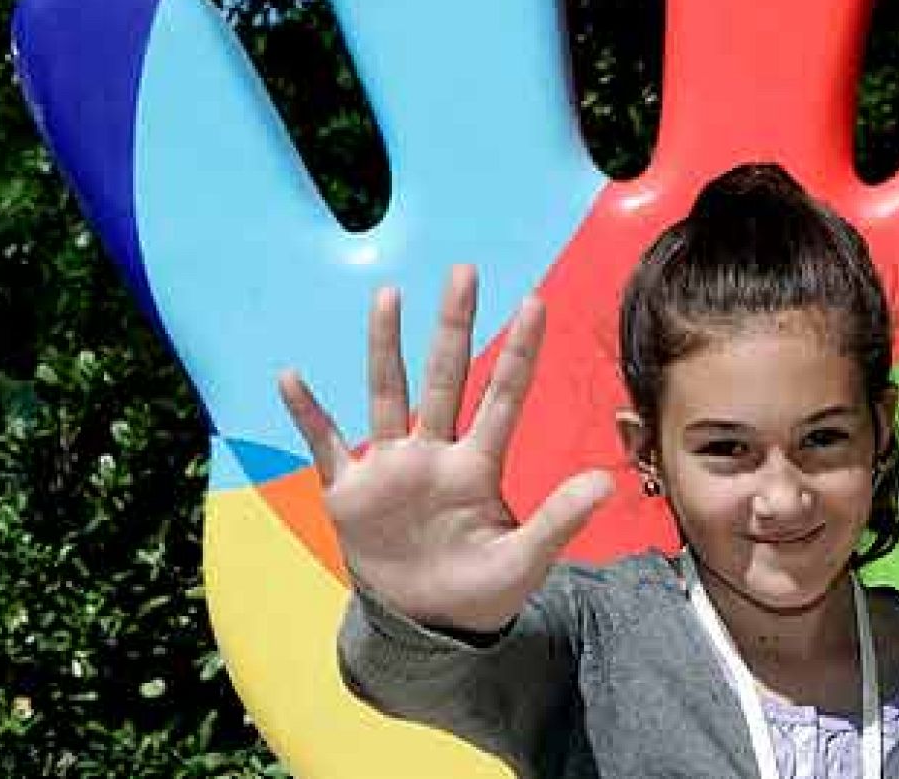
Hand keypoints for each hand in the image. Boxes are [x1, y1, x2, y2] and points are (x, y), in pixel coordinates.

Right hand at [278, 265, 611, 631]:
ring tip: (389, 296)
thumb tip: (606, 482)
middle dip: (453, 326)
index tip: (534, 302)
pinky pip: (327, 445)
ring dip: (385, 347)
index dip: (519, 352)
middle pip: (445, 377)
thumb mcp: (524, 561)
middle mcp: (434, 453)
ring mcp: (391, 468)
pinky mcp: (349, 492)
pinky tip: (292, 378)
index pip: (502, 397)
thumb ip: (560, 520)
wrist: (426, 626)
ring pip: (387, 394)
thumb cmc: (479, 591)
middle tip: (465, 272)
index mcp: (478, 467)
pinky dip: (308, 414)